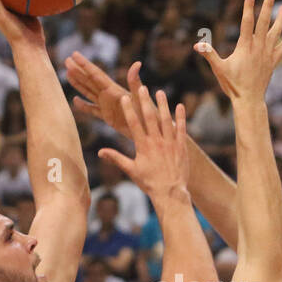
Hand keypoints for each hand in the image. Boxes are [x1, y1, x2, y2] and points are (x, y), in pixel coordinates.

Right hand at [67, 55, 146, 137]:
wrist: (153, 130)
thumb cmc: (150, 114)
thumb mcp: (141, 97)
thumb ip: (135, 82)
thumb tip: (137, 63)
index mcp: (115, 90)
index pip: (96, 75)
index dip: (85, 65)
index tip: (74, 54)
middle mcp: (110, 95)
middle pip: (90, 81)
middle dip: (78, 70)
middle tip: (65, 60)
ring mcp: (108, 105)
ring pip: (89, 92)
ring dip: (79, 83)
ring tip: (67, 73)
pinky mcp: (109, 117)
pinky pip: (93, 110)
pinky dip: (84, 106)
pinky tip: (75, 101)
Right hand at [96, 86, 188, 200]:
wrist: (170, 193)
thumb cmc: (149, 182)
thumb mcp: (131, 170)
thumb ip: (116, 158)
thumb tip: (100, 152)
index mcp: (143, 146)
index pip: (134, 124)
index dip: (129, 109)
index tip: (125, 97)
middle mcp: (156, 142)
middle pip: (149, 117)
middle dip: (144, 102)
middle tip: (141, 88)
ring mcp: (170, 143)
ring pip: (166, 120)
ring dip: (163, 105)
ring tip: (159, 92)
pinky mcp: (181, 146)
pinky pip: (181, 129)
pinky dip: (181, 117)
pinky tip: (180, 106)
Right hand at [195, 0, 281, 100]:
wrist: (249, 100)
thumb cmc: (233, 85)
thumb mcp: (219, 69)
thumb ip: (209, 55)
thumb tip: (196, 45)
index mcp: (245, 47)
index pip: (247, 22)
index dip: (248, 7)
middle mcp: (258, 48)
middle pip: (264, 23)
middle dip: (267, 7)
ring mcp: (267, 55)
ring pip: (276, 33)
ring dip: (281, 19)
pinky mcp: (272, 63)